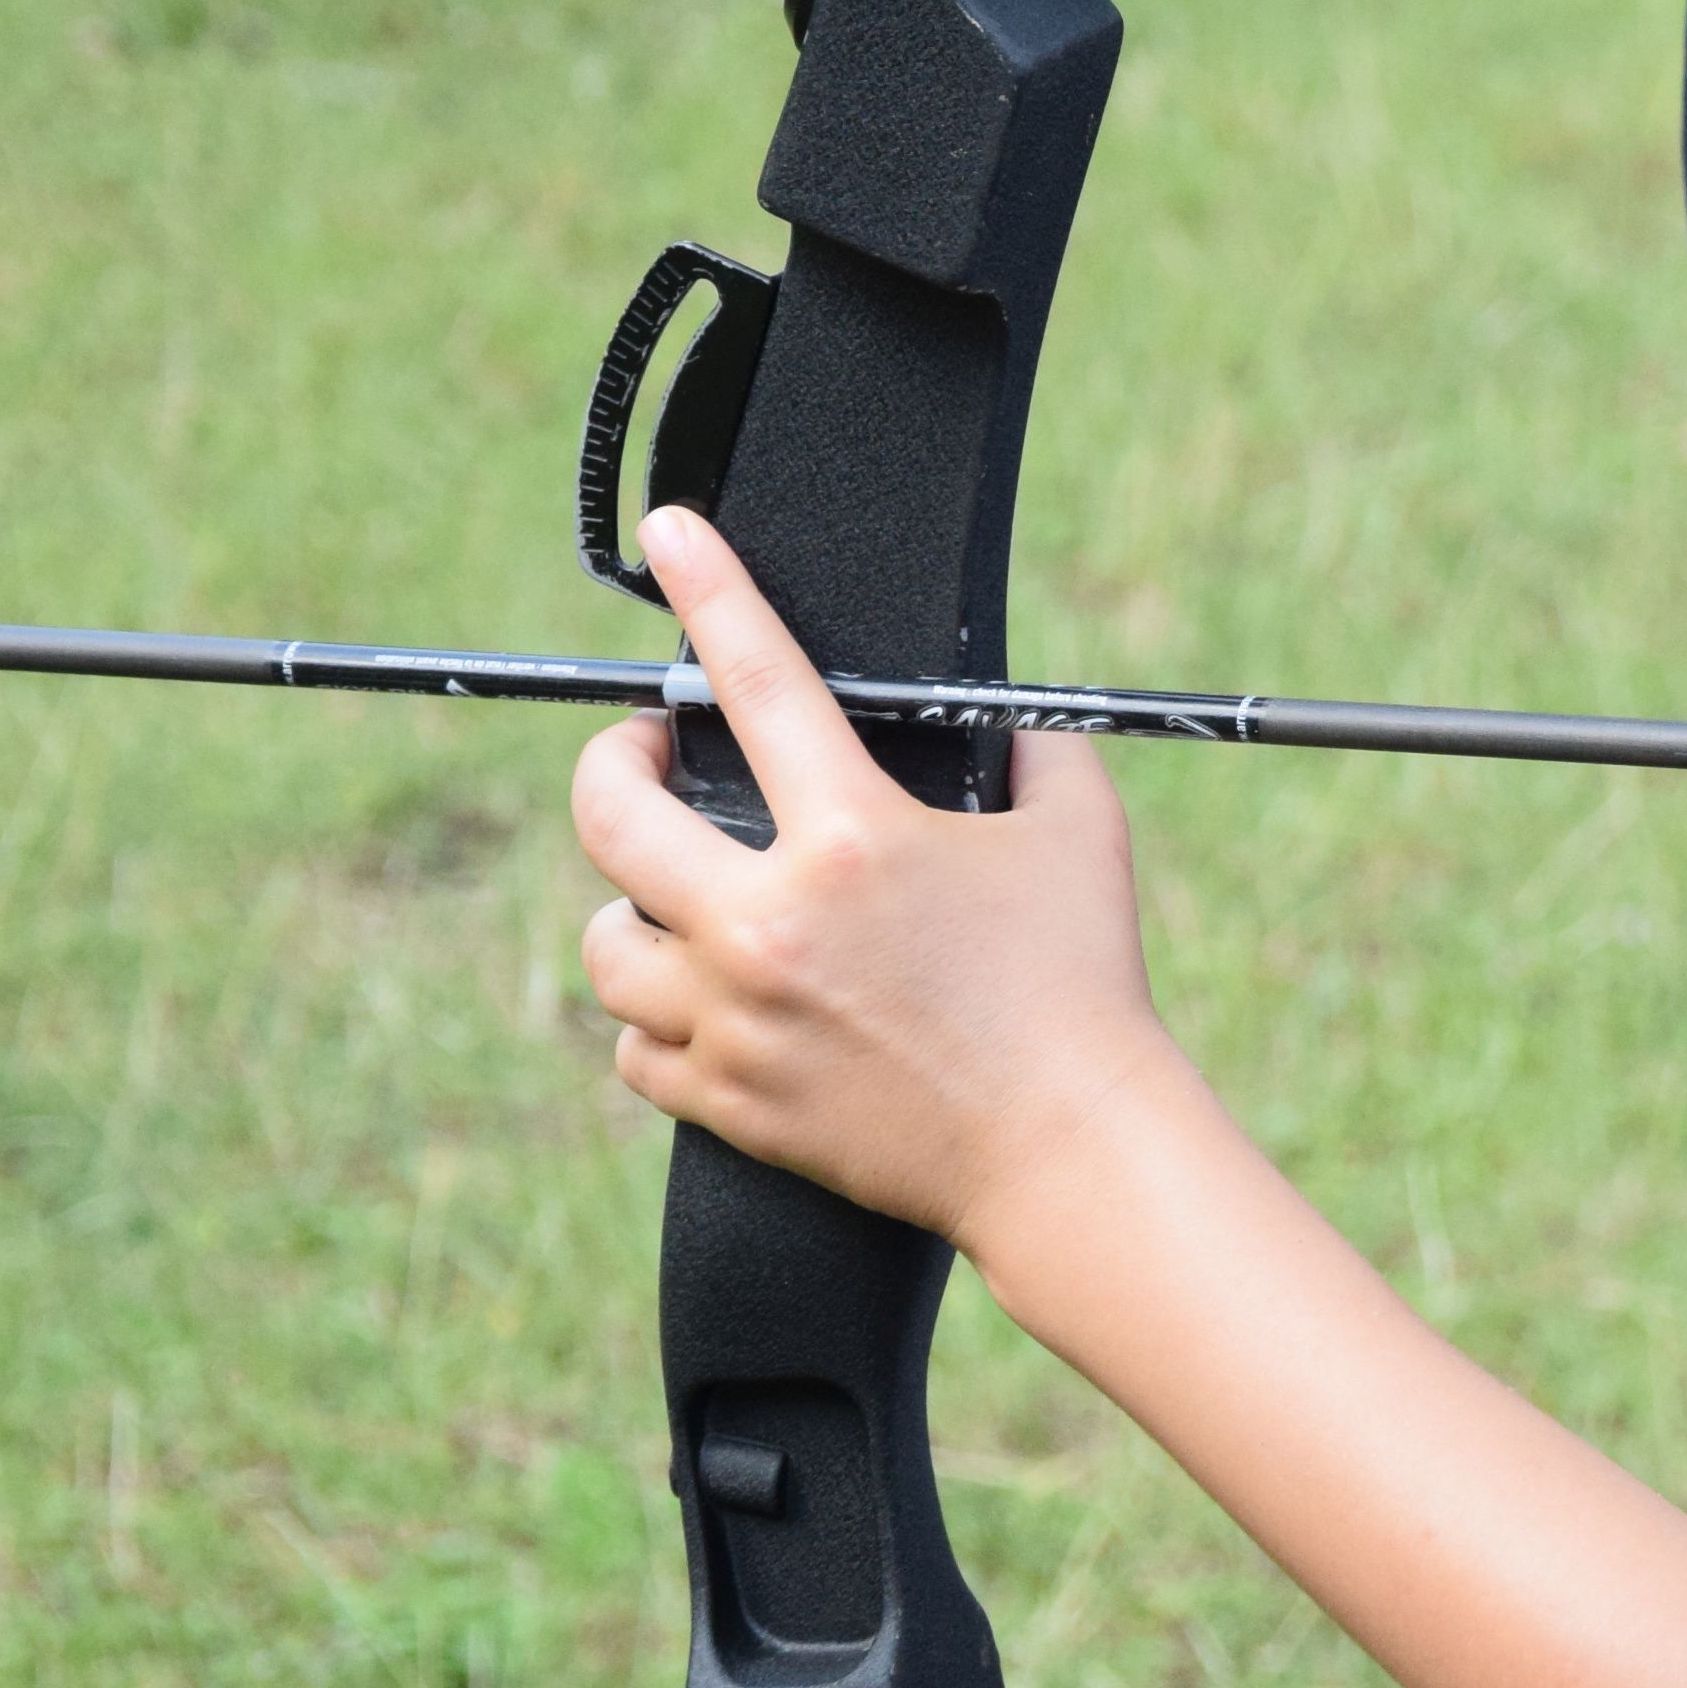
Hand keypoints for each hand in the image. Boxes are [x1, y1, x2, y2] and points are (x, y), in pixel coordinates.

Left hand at [570, 510, 1185, 1251]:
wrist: (1069, 1152)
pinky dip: (656, 1024)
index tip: (674, 534)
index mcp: (853, 839)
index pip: (756, 678)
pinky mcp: (731, 1103)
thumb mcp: (1081, 833)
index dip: (709, 588)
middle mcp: (771, 923)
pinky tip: (701, 1005)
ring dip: (630, 912)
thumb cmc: (1083, 989)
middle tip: (648, 760)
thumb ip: (1034, 749)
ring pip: (604, 944)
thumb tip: (1002, 708)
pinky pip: (634, 1050)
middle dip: (614, 765)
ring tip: (673, 902)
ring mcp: (737, 1019)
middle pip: (609, 814)